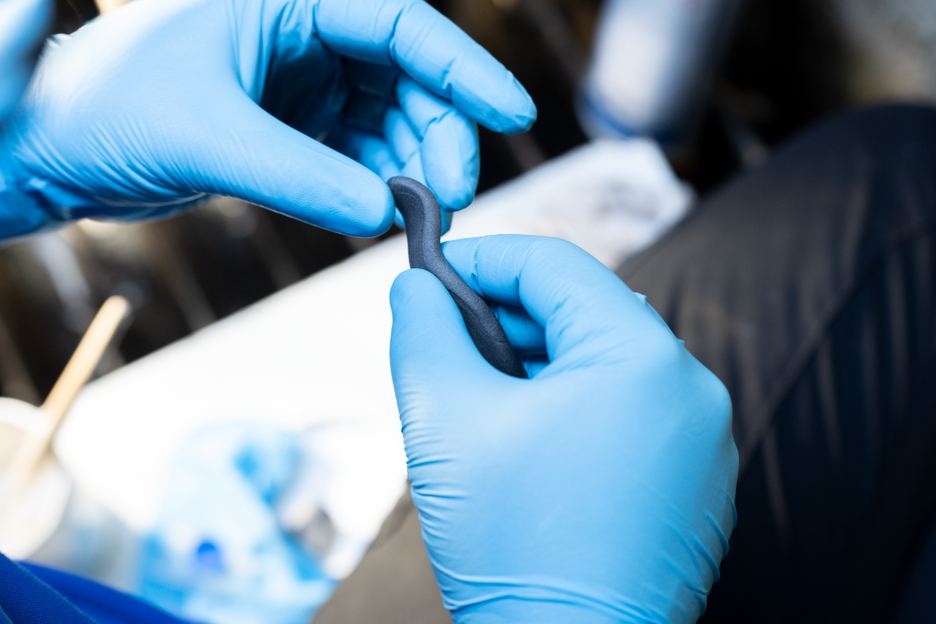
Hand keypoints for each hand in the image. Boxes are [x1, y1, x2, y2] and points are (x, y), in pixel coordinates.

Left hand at [2, 0, 534, 238]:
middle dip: (441, 134)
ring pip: (391, 118)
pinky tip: (388, 212)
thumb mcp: (208, 135)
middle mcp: (302, 30)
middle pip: (409, 76)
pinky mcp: (293, 125)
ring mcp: (301, 79)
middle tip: (451, 196)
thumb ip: (302, 175)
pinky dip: (380, 183)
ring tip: (425, 214)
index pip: (400, 23)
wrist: (48, 149)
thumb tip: (385, 214)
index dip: (464, 68)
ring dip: (415, 166)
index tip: (512, 115)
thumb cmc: (104, 110)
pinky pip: (360, 152)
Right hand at [389, 235, 737, 623]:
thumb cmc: (511, 544)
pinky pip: (628, 414)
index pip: (554, 266)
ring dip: (536, 363)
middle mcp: (692, 390)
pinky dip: (572, 407)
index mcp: (643, 357)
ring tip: (477, 393)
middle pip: (583, 313)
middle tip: (444, 338)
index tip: (433, 274)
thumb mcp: (444, 415)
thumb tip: (418, 286)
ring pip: (604, 365)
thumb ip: (423, 328)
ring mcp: (702, 443)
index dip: (483, 259)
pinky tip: (522, 439)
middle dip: (504, 317)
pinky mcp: (694, 485)